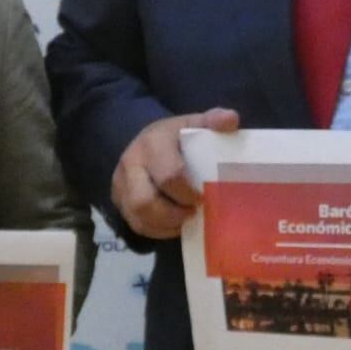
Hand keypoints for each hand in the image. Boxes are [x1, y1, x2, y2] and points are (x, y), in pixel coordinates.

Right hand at [112, 107, 239, 238]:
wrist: (147, 141)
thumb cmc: (177, 137)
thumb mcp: (193, 123)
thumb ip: (212, 121)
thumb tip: (231, 119)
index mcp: (152, 144)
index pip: (169, 175)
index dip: (187, 193)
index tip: (203, 197)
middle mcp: (131, 164)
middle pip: (145, 202)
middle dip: (174, 214)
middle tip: (194, 212)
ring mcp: (121, 185)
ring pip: (139, 218)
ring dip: (167, 225)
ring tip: (186, 219)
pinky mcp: (119, 202)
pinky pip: (137, 226)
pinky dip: (158, 231)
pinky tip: (174, 225)